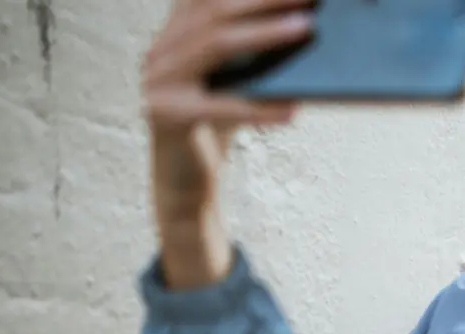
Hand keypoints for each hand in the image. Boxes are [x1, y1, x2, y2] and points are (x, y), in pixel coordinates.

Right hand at [142, 0, 313, 286]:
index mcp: (172, 38)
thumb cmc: (217, 129)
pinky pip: (220, 107)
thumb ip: (255, 56)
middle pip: (213, 14)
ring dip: (266, 35)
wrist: (185, 185)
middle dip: (264, 0)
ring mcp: (157, 83)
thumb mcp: (238, 84)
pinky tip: (293, 109)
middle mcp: (158, 54)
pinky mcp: (165, 117)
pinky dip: (260, 107)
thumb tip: (307, 26)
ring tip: (307, 29)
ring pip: (215, 47)